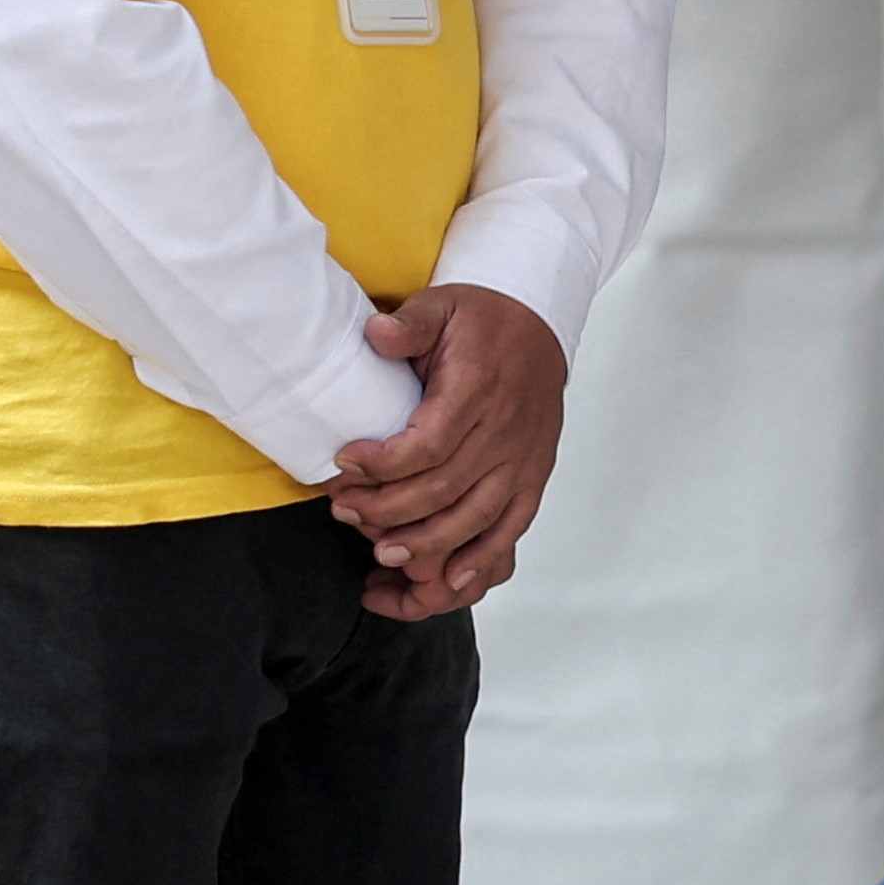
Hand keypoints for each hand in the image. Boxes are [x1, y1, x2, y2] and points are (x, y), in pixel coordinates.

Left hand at [325, 286, 570, 618]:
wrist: (539, 326)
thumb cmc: (483, 321)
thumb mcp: (441, 305)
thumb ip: (410, 323)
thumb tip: (378, 334)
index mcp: (480, 391)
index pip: (429, 445)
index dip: (382, 465)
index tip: (344, 464)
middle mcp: (506, 433)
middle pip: (444, 490)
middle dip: (387, 511)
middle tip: (344, 511)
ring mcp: (524, 461)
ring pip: (474, 519)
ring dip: (425, 544)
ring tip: (380, 552)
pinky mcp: (533, 478)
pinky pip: (511, 529)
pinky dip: (481, 559)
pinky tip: (447, 579)